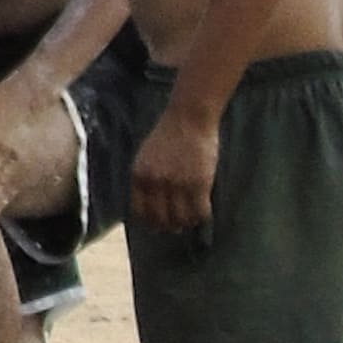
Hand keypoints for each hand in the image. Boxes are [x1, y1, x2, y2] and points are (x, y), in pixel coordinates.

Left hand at [128, 98, 219, 235]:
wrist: (188, 117)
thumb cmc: (168, 135)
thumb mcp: (146, 156)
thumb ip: (145, 179)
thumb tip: (148, 206)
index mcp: (139, 176)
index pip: (140, 212)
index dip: (150, 222)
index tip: (158, 225)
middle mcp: (155, 183)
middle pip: (161, 220)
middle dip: (169, 226)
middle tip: (178, 225)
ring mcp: (177, 184)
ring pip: (182, 219)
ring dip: (187, 222)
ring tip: (191, 217)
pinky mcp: (199, 183)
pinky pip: (200, 212)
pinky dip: (202, 216)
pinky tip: (203, 209)